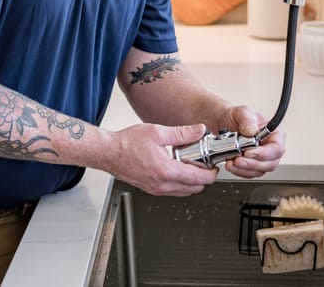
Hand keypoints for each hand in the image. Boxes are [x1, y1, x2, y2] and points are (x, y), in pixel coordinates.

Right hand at [105, 123, 219, 196]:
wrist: (109, 153)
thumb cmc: (127, 143)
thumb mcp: (158, 132)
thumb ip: (182, 133)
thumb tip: (199, 130)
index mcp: (167, 171)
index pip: (199, 179)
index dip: (211, 174)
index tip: (214, 166)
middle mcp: (162, 184)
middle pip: (194, 189)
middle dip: (203, 178)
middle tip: (203, 163)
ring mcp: (156, 189)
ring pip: (184, 192)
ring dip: (191, 181)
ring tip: (189, 164)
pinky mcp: (151, 189)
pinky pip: (172, 191)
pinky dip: (179, 183)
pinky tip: (175, 167)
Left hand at [216, 105, 285, 178]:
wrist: (224, 122)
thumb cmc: (237, 116)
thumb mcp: (242, 112)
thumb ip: (247, 120)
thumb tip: (251, 131)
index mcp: (275, 134)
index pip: (277, 148)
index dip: (265, 154)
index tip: (249, 152)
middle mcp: (270, 147)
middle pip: (270, 163)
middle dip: (252, 164)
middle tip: (239, 160)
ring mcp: (262, 158)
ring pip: (259, 171)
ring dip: (244, 170)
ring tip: (232, 163)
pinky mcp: (252, 164)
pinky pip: (249, 173)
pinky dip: (239, 171)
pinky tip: (231, 165)